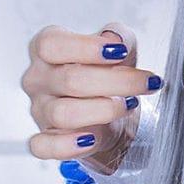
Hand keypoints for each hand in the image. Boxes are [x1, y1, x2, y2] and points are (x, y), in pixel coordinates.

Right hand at [21, 21, 160, 173]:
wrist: (113, 112)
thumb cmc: (108, 73)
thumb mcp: (119, 47)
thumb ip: (118, 37)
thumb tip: (115, 41)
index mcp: (46, 49)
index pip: (51, 44)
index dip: (86, 48)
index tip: (120, 52)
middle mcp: (37, 79)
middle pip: (69, 80)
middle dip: (115, 81)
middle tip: (146, 82)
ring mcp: (38, 111)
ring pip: (63, 114)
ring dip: (104, 110)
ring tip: (129, 105)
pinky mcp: (44, 140)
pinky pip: (45, 146)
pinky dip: (68, 146)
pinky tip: (93, 138)